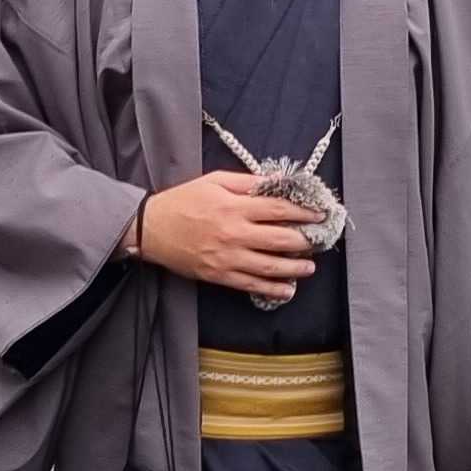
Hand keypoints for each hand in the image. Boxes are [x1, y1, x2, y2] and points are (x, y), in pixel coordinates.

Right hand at [133, 170, 323, 298]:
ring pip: (271, 267)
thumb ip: (247, 182)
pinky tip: (288, 289)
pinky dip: (272, 289)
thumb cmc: (183, 201)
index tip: (319, 215)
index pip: (279, 210)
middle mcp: (235, 234)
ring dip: (296, 268)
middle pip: (281, 240)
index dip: (304, 213)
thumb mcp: (214, 181)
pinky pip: (251, 285)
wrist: (151, 228)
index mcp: (234, 207)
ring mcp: (228, 258)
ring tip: (310, 267)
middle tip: (319, 241)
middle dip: (306, 242)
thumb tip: (276, 181)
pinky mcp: (219, 275)